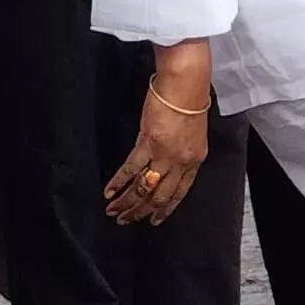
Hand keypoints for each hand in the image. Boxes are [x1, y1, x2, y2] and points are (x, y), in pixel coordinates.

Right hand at [104, 45, 215, 223]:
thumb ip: (180, 150)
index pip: (180, 192)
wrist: (185, 84)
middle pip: (161, 195)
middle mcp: (181, 162)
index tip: (156, 219)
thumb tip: (166, 161)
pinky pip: (131, 170)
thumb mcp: (191, 132)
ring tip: (114, 211)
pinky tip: (109, 192)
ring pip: (145, 188)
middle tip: (128, 220)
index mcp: (194, 160)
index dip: (166, 208)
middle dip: (143, 211)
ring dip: (128, 202)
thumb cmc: (190, 100)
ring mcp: (165, 155)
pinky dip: (119, 183)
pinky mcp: (149, 144)